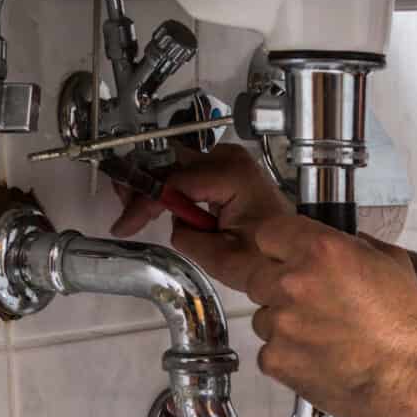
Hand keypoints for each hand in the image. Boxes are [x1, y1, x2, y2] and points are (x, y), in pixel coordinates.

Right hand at [108, 142, 285, 290]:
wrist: (293, 252)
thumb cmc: (267, 255)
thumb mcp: (222, 256)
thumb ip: (186, 235)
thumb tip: (172, 222)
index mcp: (232, 175)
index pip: (173, 183)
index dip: (144, 204)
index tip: (126, 225)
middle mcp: (229, 159)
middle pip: (170, 165)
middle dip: (142, 188)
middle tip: (124, 212)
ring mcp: (227, 160)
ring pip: (174, 164)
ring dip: (152, 185)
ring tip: (134, 209)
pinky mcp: (225, 168)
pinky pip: (187, 172)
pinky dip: (169, 187)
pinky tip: (154, 202)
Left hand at [221, 212, 416, 416]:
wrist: (414, 376)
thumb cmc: (408, 324)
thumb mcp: (390, 261)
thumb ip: (352, 245)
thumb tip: (339, 241)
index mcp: (320, 250)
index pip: (268, 233)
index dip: (279, 247)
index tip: (286, 257)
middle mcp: (294, 282)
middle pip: (258, 275)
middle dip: (279, 286)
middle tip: (312, 303)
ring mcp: (281, 323)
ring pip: (263, 316)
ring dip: (284, 323)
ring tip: (323, 336)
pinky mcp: (277, 360)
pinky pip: (268, 351)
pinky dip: (288, 356)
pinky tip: (319, 358)